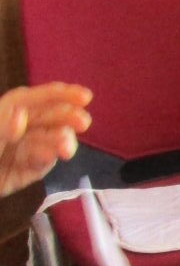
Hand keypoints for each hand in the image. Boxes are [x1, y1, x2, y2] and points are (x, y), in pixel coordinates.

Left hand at [0, 83, 91, 197]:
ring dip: (61, 141)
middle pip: (49, 118)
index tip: (85, 97)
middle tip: (83, 123)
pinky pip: (40, 163)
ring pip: (49, 141)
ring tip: (66, 148)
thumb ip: (1, 126)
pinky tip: (51, 156)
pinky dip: (46, 158)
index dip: (61, 94)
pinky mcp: (26, 171)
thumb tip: (21, 115)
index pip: (37, 98)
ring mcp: (24, 149)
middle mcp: (20, 127)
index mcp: (9, 110)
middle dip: (67, 118)